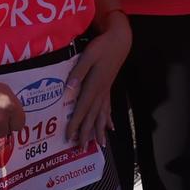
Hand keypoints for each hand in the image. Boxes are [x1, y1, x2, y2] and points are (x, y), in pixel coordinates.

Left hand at [65, 14, 131, 144]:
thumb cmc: (102, 46)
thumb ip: (78, 73)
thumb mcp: (88, 56)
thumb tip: (69, 90)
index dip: (76, 124)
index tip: (70, 137)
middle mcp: (101, 92)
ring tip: (100, 145)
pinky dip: (108, 118)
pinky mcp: (108, 87)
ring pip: (102, 115)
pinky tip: (110, 127)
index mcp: (94, 85)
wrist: (120, 40)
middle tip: (81, 149)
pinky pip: (108, 107)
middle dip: (87, 133)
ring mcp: (106, 91)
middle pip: (93, 116)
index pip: (82, 109)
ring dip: (99, 130)